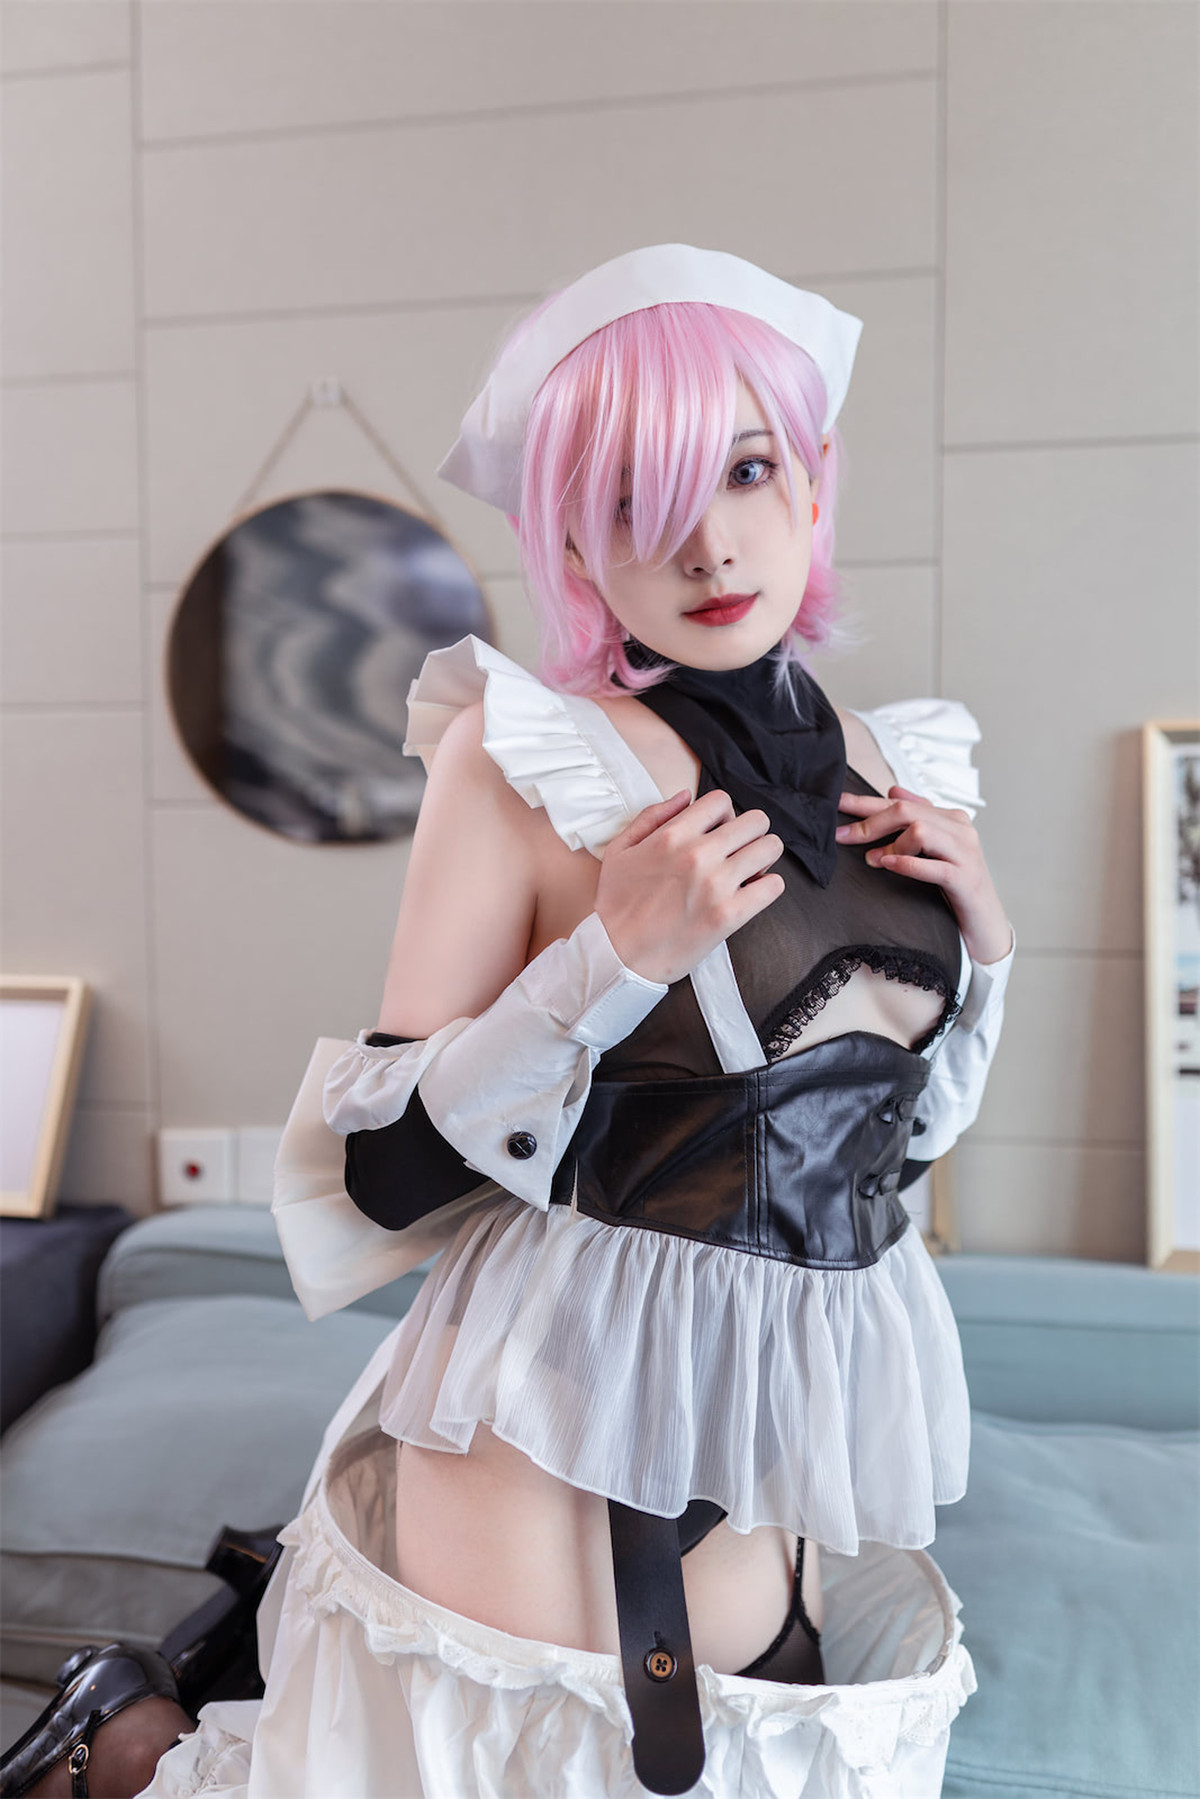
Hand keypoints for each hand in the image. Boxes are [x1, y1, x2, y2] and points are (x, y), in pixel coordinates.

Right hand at [596, 789, 784, 984]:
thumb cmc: (617, 906)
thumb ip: (651, 817)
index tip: (718, 831)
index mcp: (672, 836)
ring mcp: (716, 885)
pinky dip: (768, 887)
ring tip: (748, 872)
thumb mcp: (620, 850)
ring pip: (770, 848)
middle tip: (739, 851)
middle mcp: (697, 855)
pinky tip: (751, 894)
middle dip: (750, 833)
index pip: (721, 801)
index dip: (724, 814)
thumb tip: (684, 796)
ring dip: (763, 858)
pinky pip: (774, 886)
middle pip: (755, 821)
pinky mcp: (729, 915)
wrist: (618, 956)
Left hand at [835, 786, 1012, 965]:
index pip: (901, 802)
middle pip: (906, 812)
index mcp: (949, 818)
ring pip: (920, 831)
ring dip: (890, 845)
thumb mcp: (934, 848)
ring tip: (873, 860)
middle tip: (843, 837)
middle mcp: (959, 829)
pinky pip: (934, 867)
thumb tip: (893, 791)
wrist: (985, 921)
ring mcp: (965, 852)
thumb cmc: (956, 884)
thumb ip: (918, 819)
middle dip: (869, 822)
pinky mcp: (965, 879)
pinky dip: (908, 864)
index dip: (865, 803)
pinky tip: (888, 864)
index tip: (836, 803)